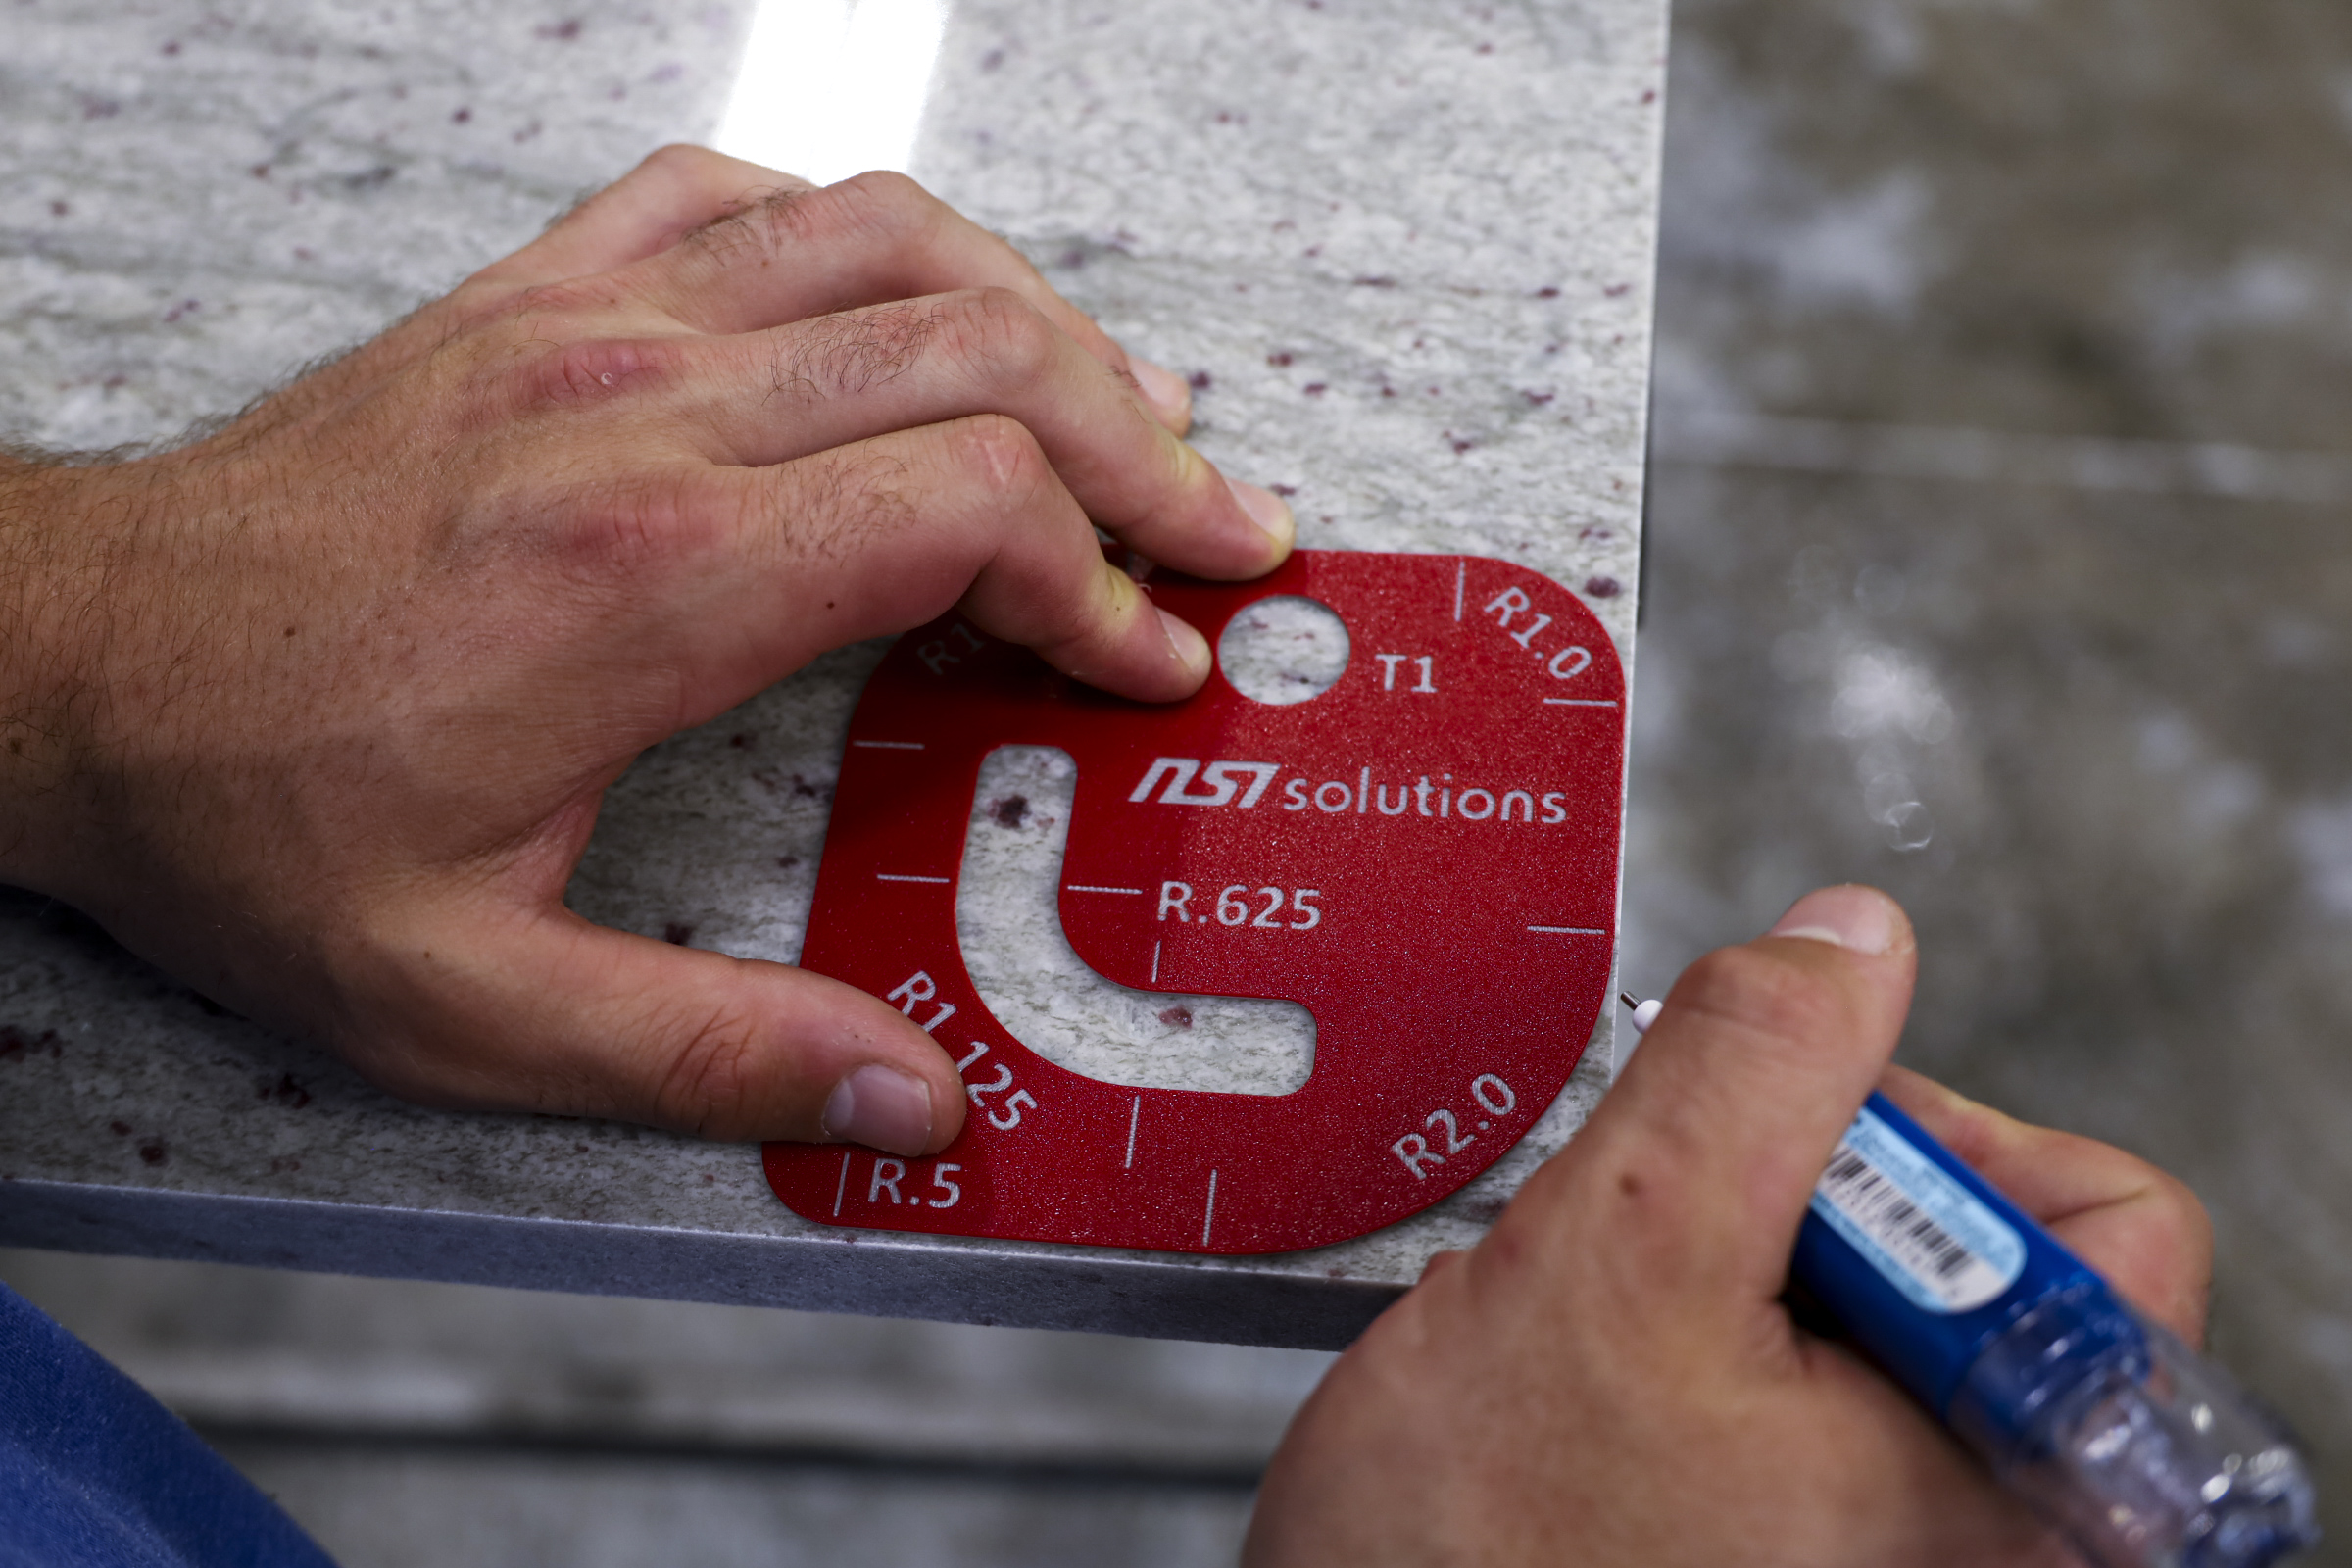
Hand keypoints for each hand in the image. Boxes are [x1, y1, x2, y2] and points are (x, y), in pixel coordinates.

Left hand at [0, 145, 1292, 1153]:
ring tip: (1131, 409)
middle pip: (977, 354)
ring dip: (1046, 320)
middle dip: (1141, 449)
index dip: (1100, 585)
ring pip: (891, 244)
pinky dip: (870, 231)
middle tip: (1222, 532)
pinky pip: (744, 195)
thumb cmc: (256, 813)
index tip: (1145, 663)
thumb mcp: (466, 1000)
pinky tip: (918, 302)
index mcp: (648, 579)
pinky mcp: (537, 296)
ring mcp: (585, 328)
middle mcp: (636, 414)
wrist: (70, 669)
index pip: (966, 508)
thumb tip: (908, 1094)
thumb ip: (707, 1049)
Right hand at [1245, 885, 2211, 1567]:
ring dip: (1728, 1248)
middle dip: (1800, 1193)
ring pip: (1869, 1293)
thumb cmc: (1486, 1551)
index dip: (1935, 1136)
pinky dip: (1698, 1308)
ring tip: (1620, 1313)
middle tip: (1679, 1246)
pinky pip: (1800, 1356)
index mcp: (2013, 1481)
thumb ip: (1754, 1069)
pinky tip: (1608, 1352)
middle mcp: (1978, 1516)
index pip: (2105, 1219)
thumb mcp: (1622, 1252)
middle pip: (1980, 1243)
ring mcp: (1887, 1522)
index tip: (1794, 1150)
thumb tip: (1849, 944)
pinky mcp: (1802, 1519)